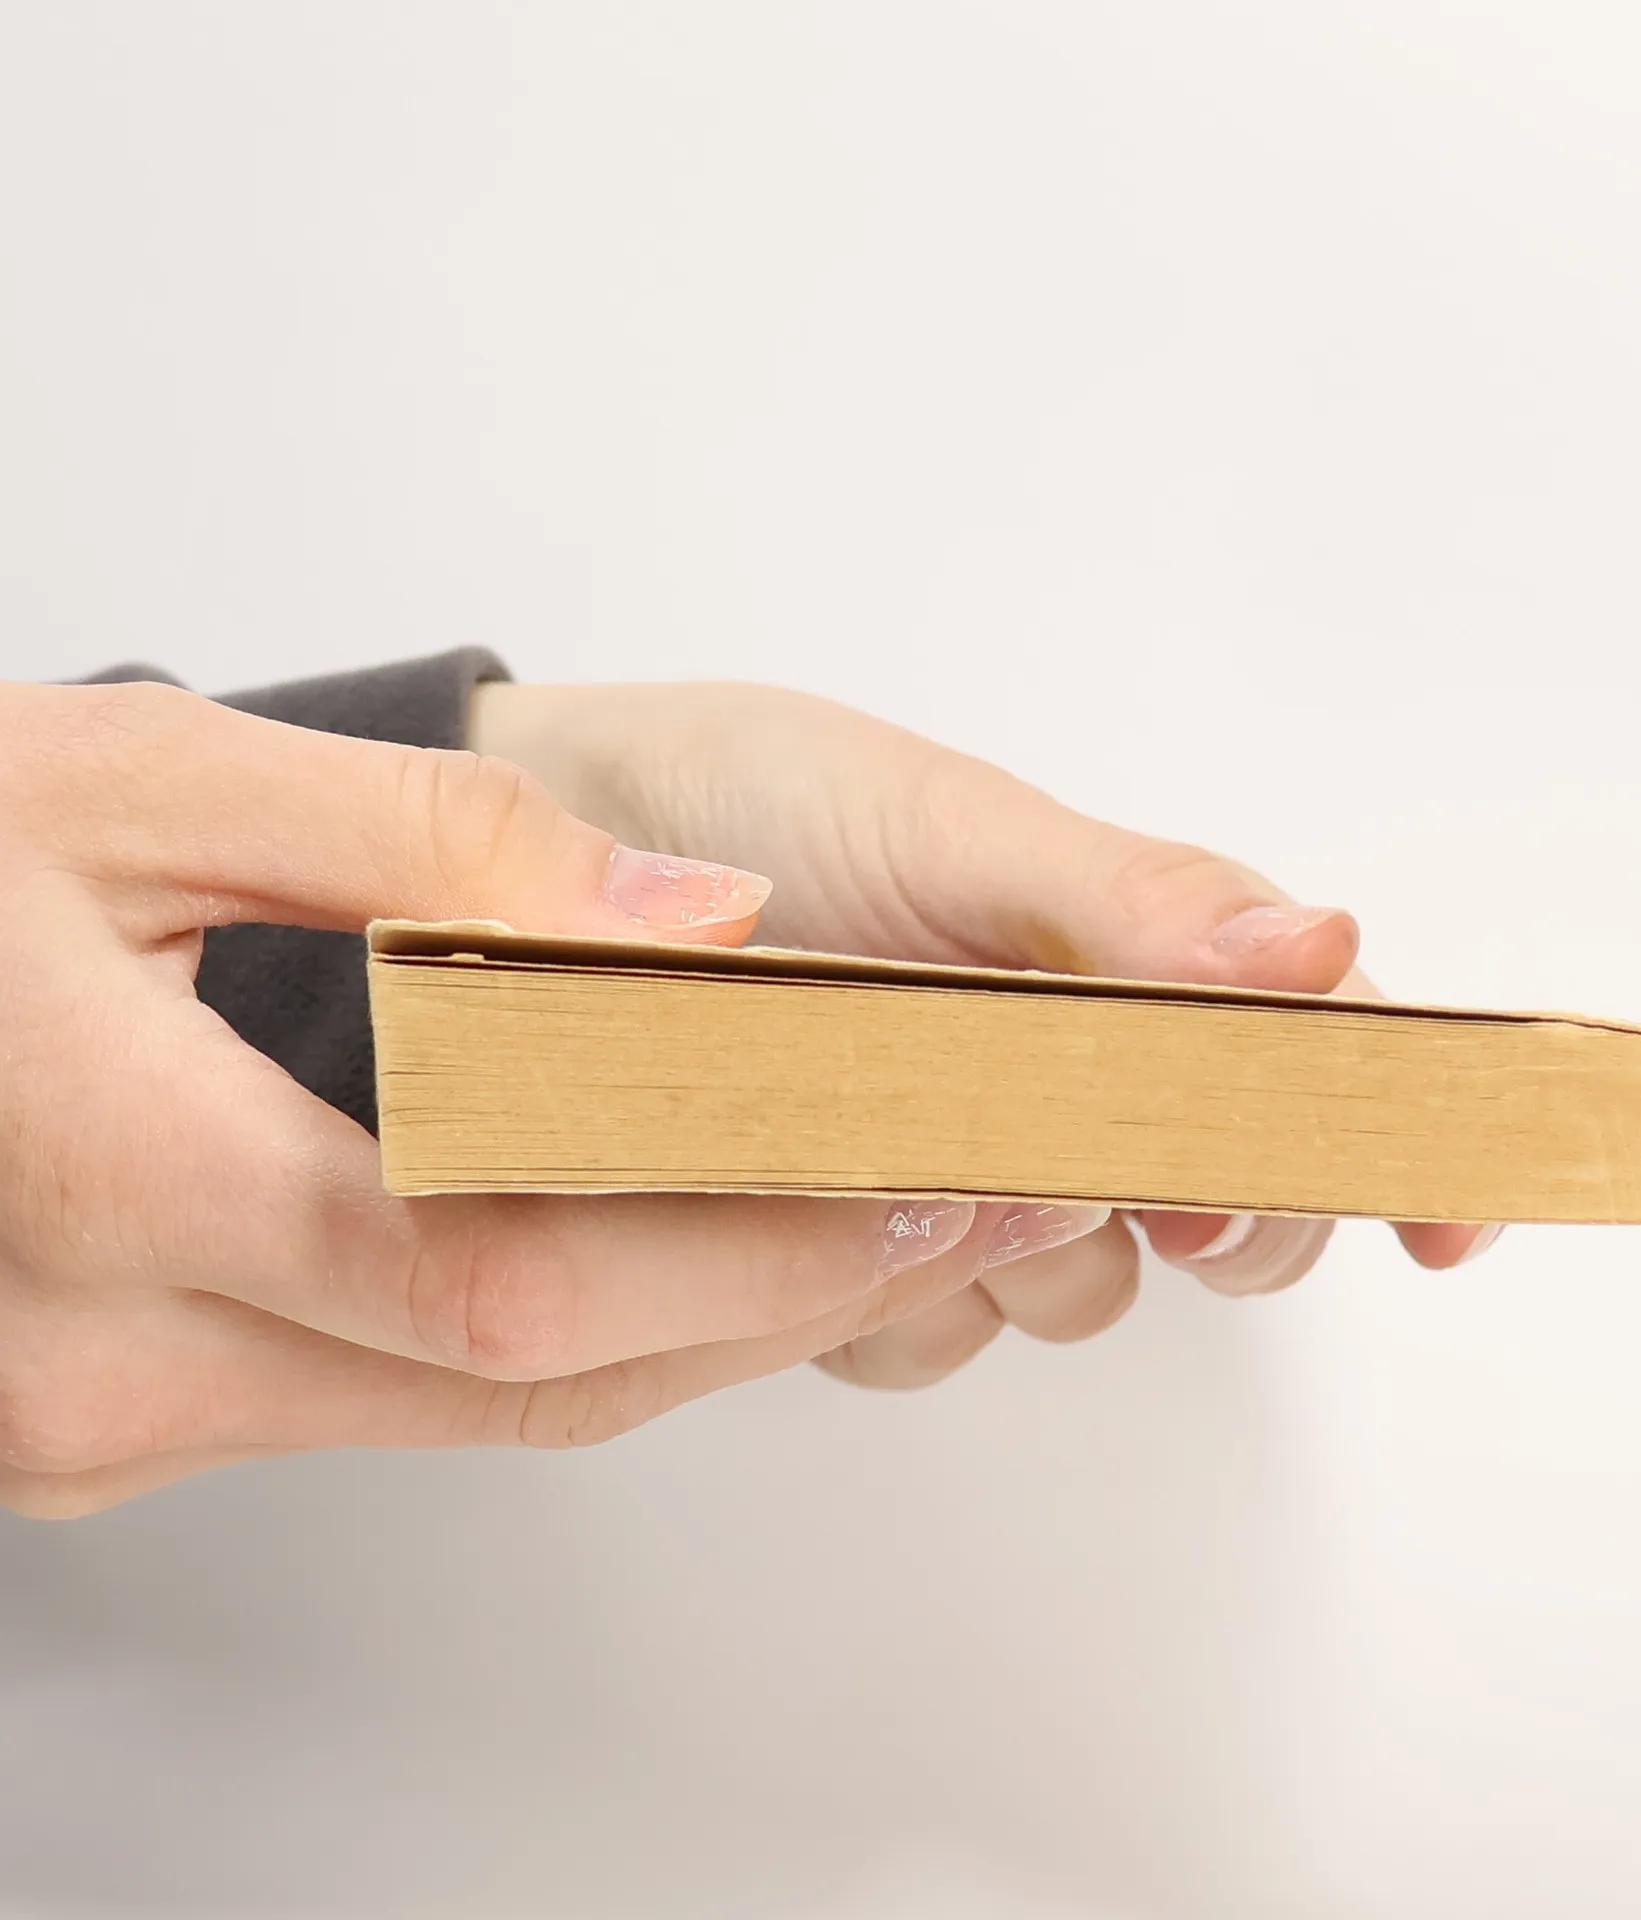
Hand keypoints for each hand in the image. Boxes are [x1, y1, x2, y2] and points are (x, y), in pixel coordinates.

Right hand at [0, 681, 1025, 1515]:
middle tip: (967, 1206)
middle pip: (537, 1371)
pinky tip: (691, 1246)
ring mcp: (113, 1416)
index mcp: (121, 1178)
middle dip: (780, 1296)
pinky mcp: (129, 1419)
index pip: (514, 1270)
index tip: (926, 1181)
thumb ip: (434, 842)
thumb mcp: (145, 782)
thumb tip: (696, 919)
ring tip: (878, 1220)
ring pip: (493, 1408)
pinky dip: (578, 1330)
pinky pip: (416, 1400)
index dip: (749, 1243)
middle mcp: (113, 1358)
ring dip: (702, 1322)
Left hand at [471, 682, 1501, 1387]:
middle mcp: (1071, 1071)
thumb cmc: (754, 799)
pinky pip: (930, 1334)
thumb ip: (1128, 897)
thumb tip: (1323, 953)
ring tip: (909, 1142)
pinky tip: (819, 1206)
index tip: (1451, 1224)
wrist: (544, 860)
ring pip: (1079, 1286)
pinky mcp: (859, 1247)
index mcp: (1126, 954)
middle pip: (1234, 1203)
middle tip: (1143, 1179)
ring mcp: (969, 1167)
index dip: (1398, 1139)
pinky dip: (893, 1298)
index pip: (1316, 1058)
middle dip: (1216, 1211)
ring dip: (1024, 1248)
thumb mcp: (941, 825)